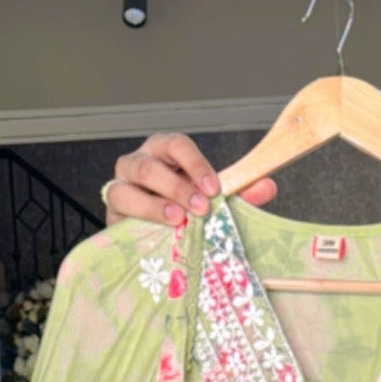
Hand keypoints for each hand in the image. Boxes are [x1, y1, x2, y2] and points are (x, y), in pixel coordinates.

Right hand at [102, 133, 276, 225]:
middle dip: (177, 187)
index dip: (194, 164)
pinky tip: (156, 230)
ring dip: (155, 206)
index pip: (175, 145)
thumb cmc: (182, 210)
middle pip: (149, 166)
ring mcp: (120, 187)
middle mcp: (138, 164)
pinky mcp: (112, 214)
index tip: (214, 188)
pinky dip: (139, 220)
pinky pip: (118, 212)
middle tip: (201, 208)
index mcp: (163, 153)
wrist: (153, 237)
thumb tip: (268, 186)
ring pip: (127, 188)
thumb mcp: (211, 200)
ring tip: (178, 221)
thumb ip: (237, 194)